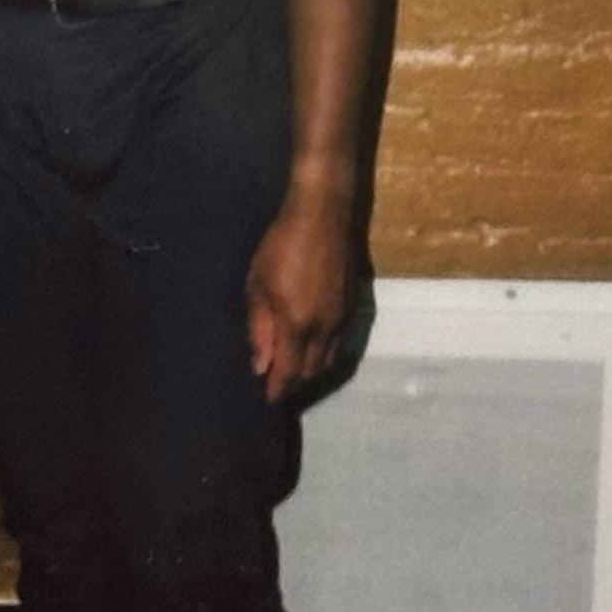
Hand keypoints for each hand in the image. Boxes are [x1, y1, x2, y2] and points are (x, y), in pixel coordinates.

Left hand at [244, 194, 360, 404]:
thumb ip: (259, 329)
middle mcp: (326, 328)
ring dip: (313, 369)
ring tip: (295, 368)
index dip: (279, 389)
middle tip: (278, 382)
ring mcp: (344, 317)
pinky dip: (328, 353)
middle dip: (296, 382)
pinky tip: (315, 346)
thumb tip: (260, 365)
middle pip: (314, 371)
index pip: (290, 372)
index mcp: (298, 325)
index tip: (268, 399)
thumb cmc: (281, 245)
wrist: (323, 213)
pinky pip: (342, 342)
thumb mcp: (258, 285)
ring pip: (331, 359)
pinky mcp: (354, 305)